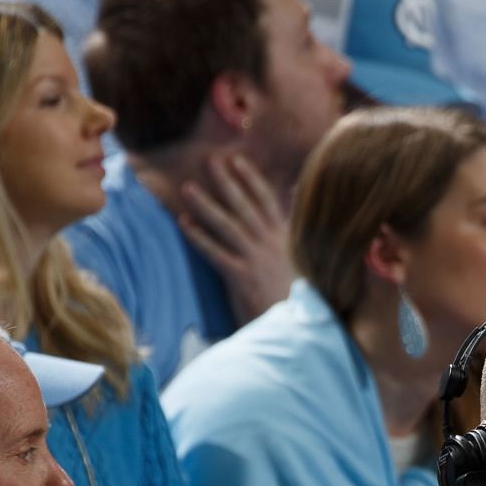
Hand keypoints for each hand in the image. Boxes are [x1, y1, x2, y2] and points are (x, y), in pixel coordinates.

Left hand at [178, 153, 296, 324]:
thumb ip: (292, 236)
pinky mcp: (242, 277)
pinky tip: (184, 223)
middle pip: (244, 206)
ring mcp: (255, 259)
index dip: (251, 178)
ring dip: (205, 204)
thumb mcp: (301, 262)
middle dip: (225, 181)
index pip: (267, 201)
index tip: (236, 159)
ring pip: (227, 225)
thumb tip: (293, 210)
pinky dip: (199, 237)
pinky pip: (216, 253)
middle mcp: (270, 244)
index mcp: (285, 238)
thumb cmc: (298, 297)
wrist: (301, 326)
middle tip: (208, 160)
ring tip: (187, 187)